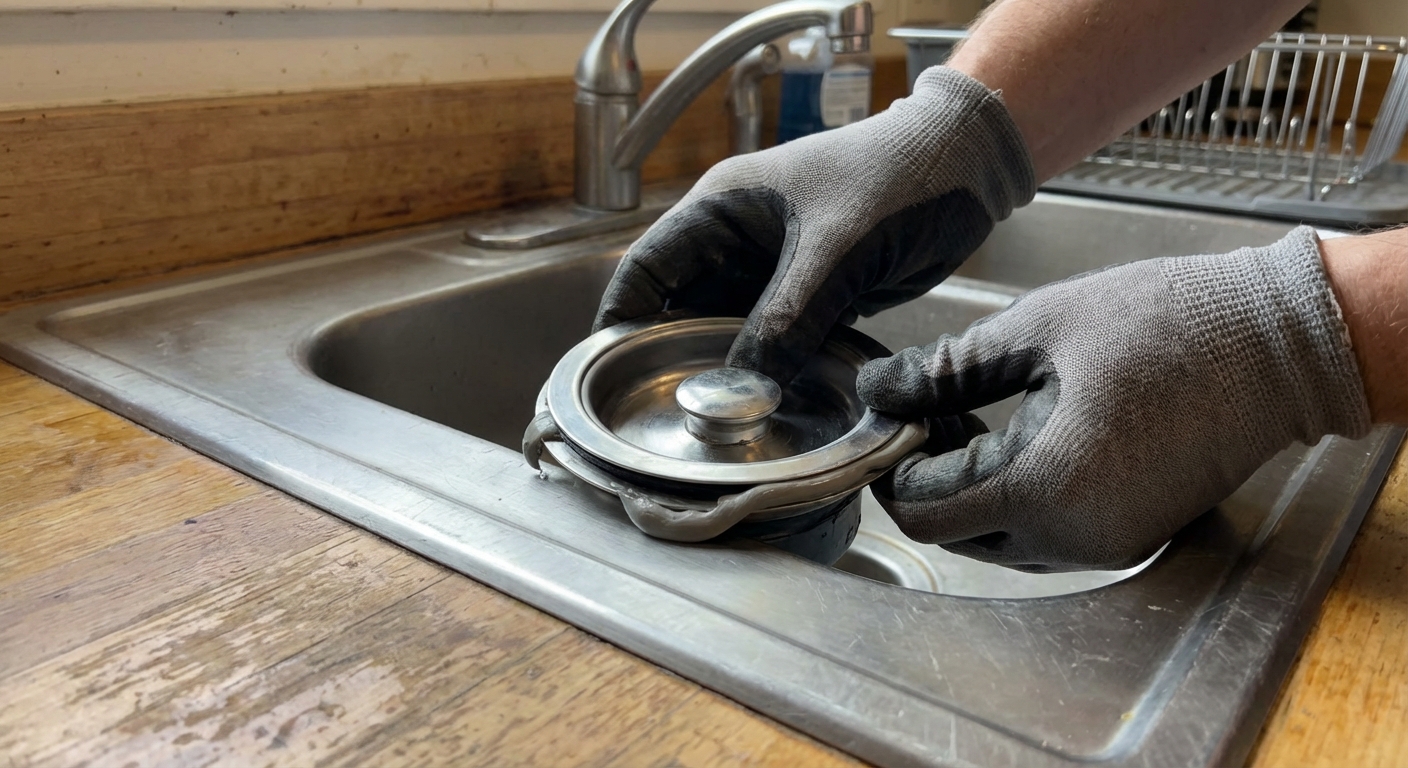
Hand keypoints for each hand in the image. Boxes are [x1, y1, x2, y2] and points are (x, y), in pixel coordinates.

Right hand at [593, 67, 1034, 383]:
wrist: (967, 168)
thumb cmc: (898, 178)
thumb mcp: (836, 251)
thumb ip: (786, 318)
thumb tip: (740, 388)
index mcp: (721, 209)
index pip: (648, 268)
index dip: (621, 319)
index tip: (610, 374)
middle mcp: (737, 241)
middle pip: (681, 308)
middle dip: (673, 357)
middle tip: (666, 415)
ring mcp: (773, 270)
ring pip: (727, 330)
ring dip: (721, 371)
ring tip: (709, 424)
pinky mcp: (809, 295)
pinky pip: (771, 340)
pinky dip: (764, 372)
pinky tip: (760, 407)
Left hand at [855, 227, 1371, 571]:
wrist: (1277, 344)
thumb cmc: (1161, 322)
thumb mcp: (1034, 331)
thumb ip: (943, 371)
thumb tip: (875, 390)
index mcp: (1040, 487)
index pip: (923, 513)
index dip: (893, 468)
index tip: (894, 418)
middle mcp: (1072, 537)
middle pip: (957, 535)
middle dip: (932, 478)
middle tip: (934, 407)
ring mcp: (1107, 545)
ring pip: (1001, 541)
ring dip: (974, 490)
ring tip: (978, 414)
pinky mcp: (1133, 537)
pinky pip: (1049, 537)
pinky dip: (1021, 499)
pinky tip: (1025, 436)